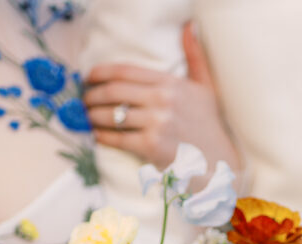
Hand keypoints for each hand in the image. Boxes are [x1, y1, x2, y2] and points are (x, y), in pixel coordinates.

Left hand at [86, 22, 239, 173]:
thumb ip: (195, 55)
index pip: (125, 71)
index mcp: (170, 82)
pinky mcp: (150, 145)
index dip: (100, 73)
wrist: (218, 160)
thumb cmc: (209, 124)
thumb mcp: (206, 86)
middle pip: (112, 91)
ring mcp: (156, 122)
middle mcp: (161, 99)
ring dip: (92, 116)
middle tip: (83, 100)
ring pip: (111, 115)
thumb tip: (189, 26)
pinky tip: (98, 135)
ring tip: (87, 118)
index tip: (88, 78)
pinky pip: (117, 138)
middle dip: (91, 95)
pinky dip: (102, 136)